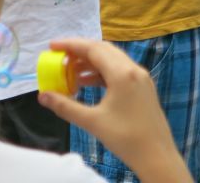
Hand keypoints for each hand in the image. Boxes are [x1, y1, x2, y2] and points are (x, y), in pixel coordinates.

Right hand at [38, 39, 192, 182]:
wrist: (157, 155)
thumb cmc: (125, 138)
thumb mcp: (92, 122)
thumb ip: (65, 106)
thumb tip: (42, 96)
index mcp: (122, 73)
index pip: (93, 49)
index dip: (71, 45)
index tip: (52, 45)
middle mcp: (133, 69)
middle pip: (103, 50)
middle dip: (80, 51)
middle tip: (59, 58)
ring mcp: (141, 77)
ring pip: (112, 60)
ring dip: (91, 63)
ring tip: (70, 73)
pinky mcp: (143, 86)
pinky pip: (120, 71)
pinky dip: (102, 73)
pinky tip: (88, 83)